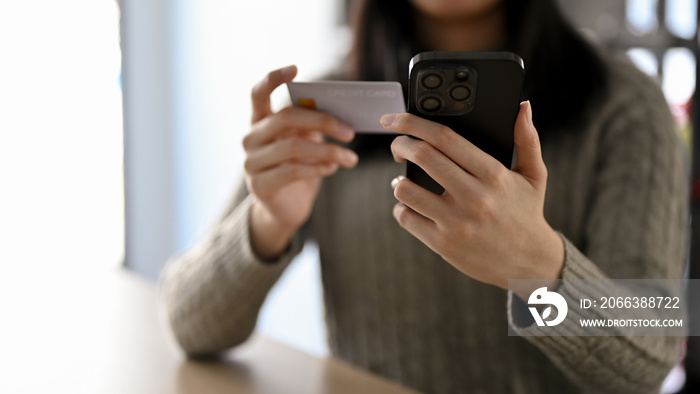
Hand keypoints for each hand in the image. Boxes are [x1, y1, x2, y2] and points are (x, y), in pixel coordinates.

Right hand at [244, 66, 357, 259]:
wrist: (285, 208)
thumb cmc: (298, 168)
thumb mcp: (305, 142)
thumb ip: (312, 126)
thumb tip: (342, 113)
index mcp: (259, 122)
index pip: (258, 93)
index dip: (273, 78)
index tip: (295, 68)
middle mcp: (251, 138)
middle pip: (285, 118)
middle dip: (323, 121)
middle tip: (350, 132)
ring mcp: (251, 163)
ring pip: (293, 147)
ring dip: (328, 151)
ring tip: (351, 158)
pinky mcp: (260, 186)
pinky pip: (293, 171)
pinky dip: (318, 168)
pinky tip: (333, 168)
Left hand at [383, 101, 563, 290]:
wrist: (529, 264)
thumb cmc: (527, 214)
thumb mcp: (534, 176)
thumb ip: (527, 139)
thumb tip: (523, 106)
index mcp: (493, 174)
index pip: (445, 138)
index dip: (413, 123)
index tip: (395, 119)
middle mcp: (473, 196)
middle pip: (422, 156)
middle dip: (400, 144)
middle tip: (397, 146)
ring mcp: (456, 222)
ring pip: (406, 190)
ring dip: (398, 181)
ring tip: (403, 179)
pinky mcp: (443, 244)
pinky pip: (407, 218)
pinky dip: (401, 208)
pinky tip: (410, 205)